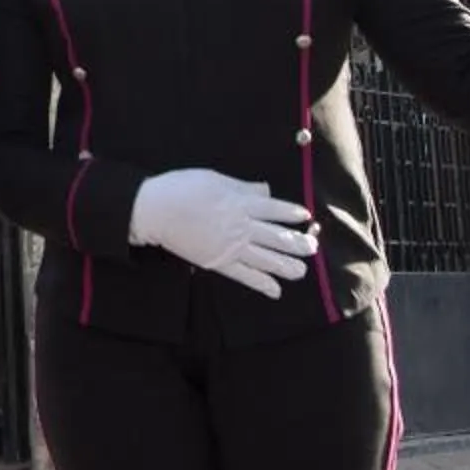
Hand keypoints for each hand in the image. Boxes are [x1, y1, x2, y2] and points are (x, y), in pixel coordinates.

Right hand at [128, 169, 318, 299]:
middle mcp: (241, 226)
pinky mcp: (219, 263)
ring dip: (288, 266)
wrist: (157, 210)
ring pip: (267, 259)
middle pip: (277, 237)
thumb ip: (243, 187)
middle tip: (312, 248)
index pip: (275, 210)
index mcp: (241, 203)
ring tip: (302, 271)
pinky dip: (263, 284)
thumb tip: (266, 191)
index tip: (306, 217)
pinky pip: (245, 276)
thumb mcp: (215, 178)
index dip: (293, 214)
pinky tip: (276, 291)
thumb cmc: (183, 188)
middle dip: (298, 244)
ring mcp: (231, 247)